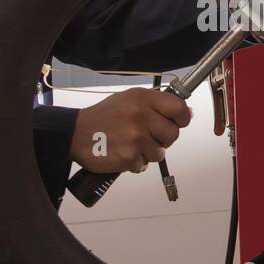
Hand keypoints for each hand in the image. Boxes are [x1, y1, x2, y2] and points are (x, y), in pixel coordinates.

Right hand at [70, 87, 192, 173]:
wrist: (75, 133)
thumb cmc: (104, 117)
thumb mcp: (129, 100)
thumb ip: (157, 105)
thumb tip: (188, 113)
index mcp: (143, 99)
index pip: (179, 108)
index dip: (182, 118)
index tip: (176, 122)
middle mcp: (141, 116)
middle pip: (173, 134)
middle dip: (163, 139)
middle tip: (147, 136)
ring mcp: (136, 137)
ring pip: (160, 153)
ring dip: (148, 153)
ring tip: (131, 144)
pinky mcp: (129, 156)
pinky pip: (144, 165)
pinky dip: (135, 163)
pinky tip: (122, 153)